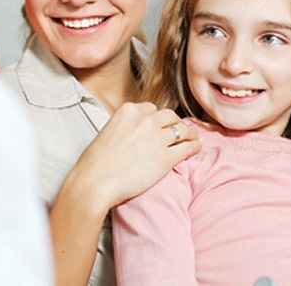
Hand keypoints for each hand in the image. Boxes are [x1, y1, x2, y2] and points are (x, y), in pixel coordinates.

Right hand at [50, 102, 199, 284]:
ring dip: (189, 133)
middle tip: (179, 130)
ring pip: (181, 130)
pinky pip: (186, 148)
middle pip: (169, 116)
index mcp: (129, 110)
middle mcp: (145, 120)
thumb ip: (125, 126)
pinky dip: (194, 146)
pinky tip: (196, 148)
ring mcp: (157, 138)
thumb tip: (135, 132)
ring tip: (192, 138)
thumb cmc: (95, 163)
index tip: (161, 124)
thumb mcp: (108, 130)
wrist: (94, 183)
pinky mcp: (165, 158)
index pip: (151, 108)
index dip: (158, 117)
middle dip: (175, 122)